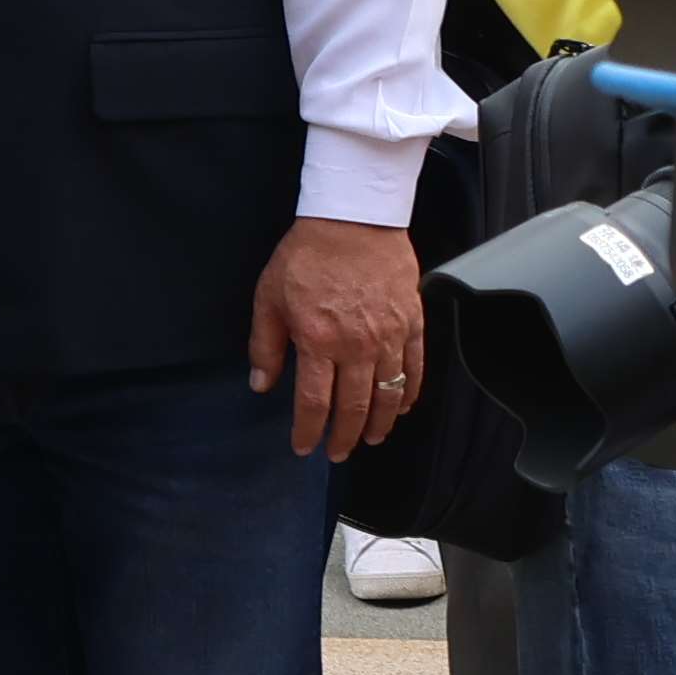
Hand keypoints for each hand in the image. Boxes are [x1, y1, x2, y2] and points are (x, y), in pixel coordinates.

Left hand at [249, 210, 429, 462]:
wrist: (353, 219)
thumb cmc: (305, 256)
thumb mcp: (269, 297)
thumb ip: (265, 344)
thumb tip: (261, 384)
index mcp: (317, 341)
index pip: (313, 402)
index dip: (308, 431)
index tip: (303, 447)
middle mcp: (357, 346)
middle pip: (353, 407)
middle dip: (344, 437)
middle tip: (338, 454)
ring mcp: (390, 337)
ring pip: (387, 395)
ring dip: (378, 423)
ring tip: (370, 439)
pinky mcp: (413, 324)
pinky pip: (415, 369)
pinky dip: (409, 394)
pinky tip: (401, 408)